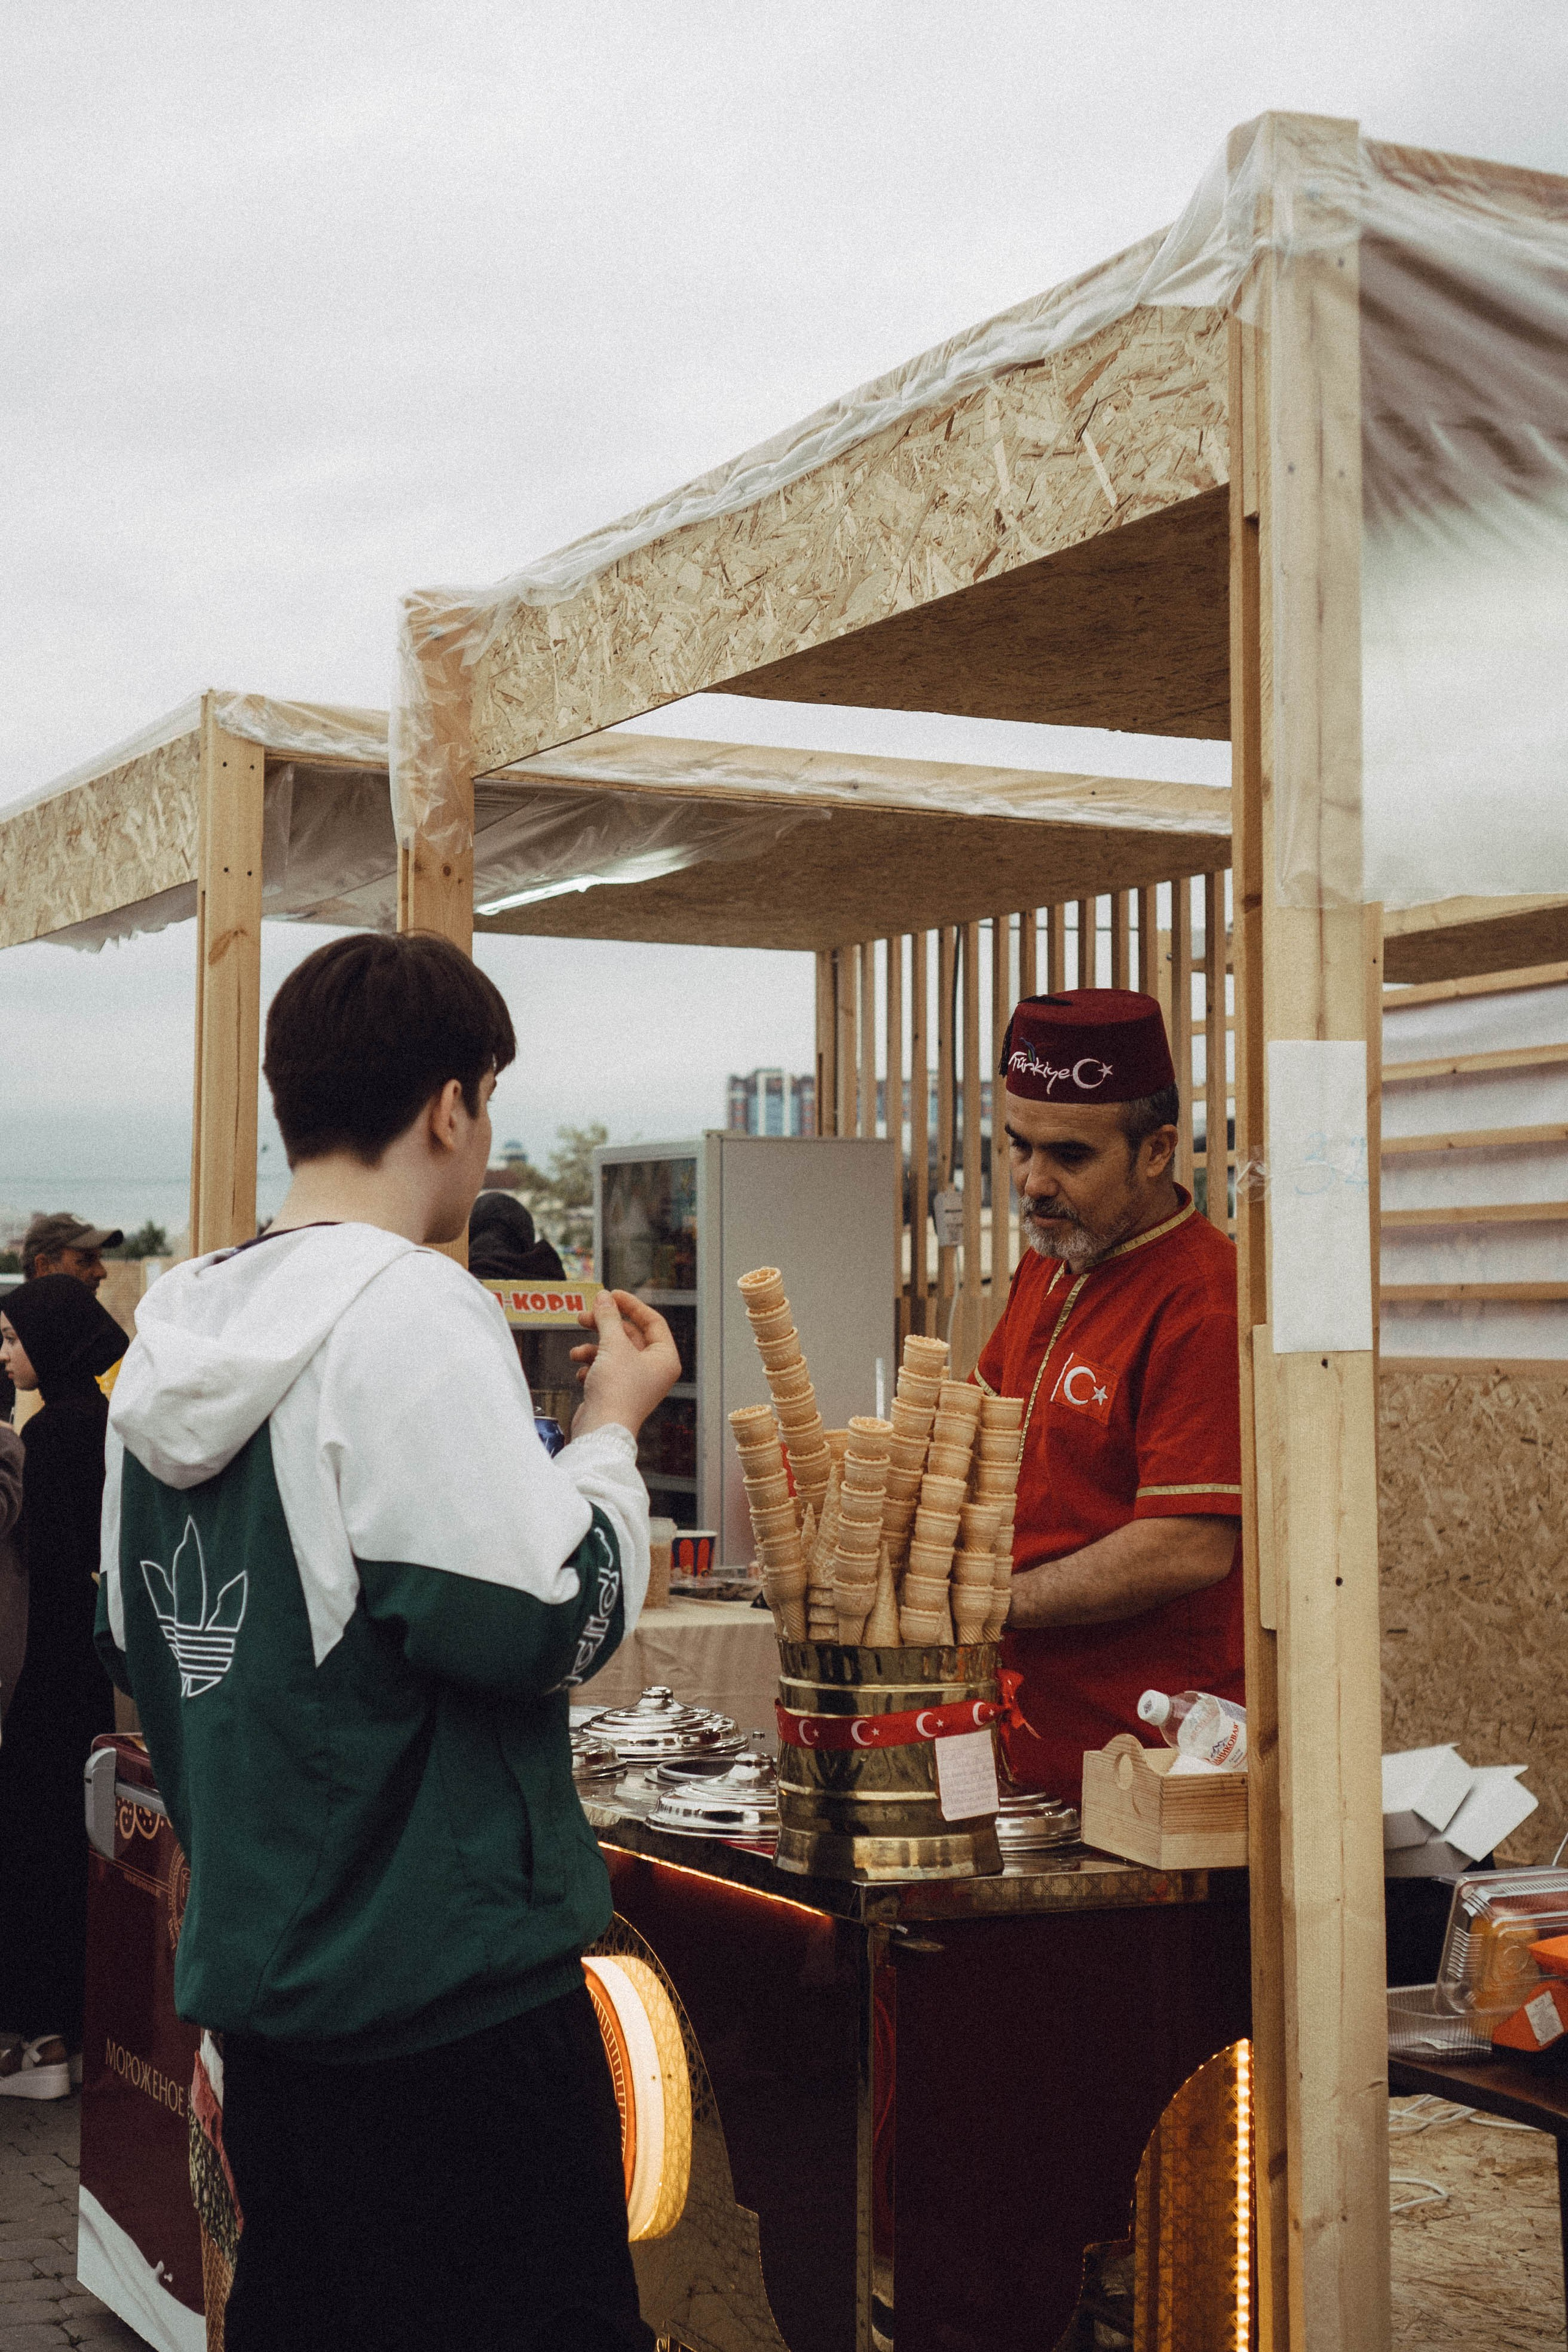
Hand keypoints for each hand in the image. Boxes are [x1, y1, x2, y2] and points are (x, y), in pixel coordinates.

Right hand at [568, 1290, 680, 1440]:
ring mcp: (636, 1383)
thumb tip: (605, 1298)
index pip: (652, 1321)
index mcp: (665, 1359)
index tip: (611, 1295)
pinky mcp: (617, 1393)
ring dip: (593, 1348)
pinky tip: (581, 1373)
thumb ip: (608, 1318)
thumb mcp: (613, 1345)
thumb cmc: (617, 1393)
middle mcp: (654, 1371)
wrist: (601, 1430)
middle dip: (605, 1326)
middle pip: (630, 1336)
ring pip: (614, 1352)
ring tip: (577, 1351)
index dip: (631, 1305)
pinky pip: (605, 1370)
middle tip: (585, 1316)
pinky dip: (592, 1367)